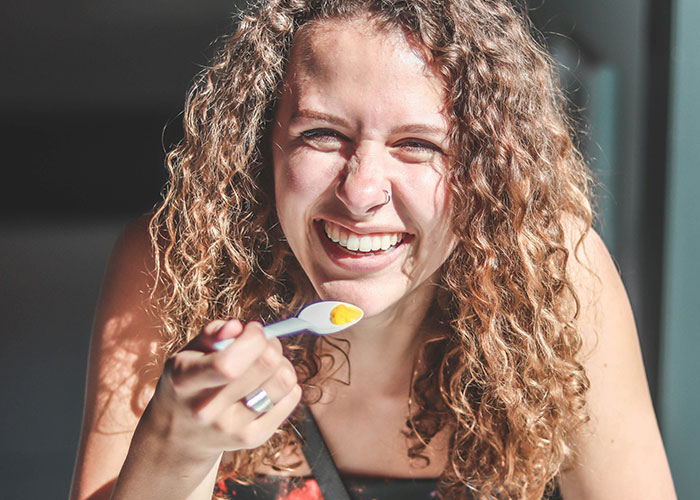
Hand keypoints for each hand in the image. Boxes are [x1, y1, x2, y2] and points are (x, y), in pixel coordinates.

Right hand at [142, 319, 301, 459]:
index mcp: (184, 381)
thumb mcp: (188, 353)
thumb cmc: (189, 382)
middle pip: (265, 367)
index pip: (228, 364)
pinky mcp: (253, 438)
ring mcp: (231, 428)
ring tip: (267, 363)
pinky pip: (291, 397)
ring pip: (283, 381)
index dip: (252, 339)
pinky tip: (269, 383)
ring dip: (282, 363)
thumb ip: (211, 334)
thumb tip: (237, 327)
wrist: (180, 436)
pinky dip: (288, 383)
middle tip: (262, 344)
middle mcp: (206, 409)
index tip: (253, 330)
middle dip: (270, 345)